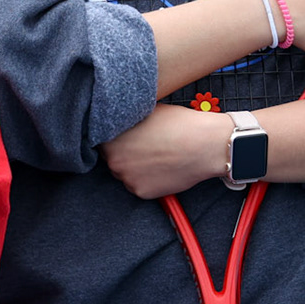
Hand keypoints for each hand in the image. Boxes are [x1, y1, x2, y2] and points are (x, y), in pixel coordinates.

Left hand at [102, 105, 228, 198]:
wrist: (203, 145)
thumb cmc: (179, 125)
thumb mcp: (147, 112)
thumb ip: (127, 120)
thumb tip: (120, 121)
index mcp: (111, 138)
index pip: (101, 140)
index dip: (114, 137)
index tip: (125, 136)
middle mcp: (114, 160)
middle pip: (112, 158)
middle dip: (125, 153)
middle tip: (145, 146)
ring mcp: (127, 178)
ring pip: (125, 173)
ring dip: (135, 167)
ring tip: (156, 156)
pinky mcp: (141, 192)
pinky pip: (138, 186)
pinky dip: (147, 179)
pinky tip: (162, 167)